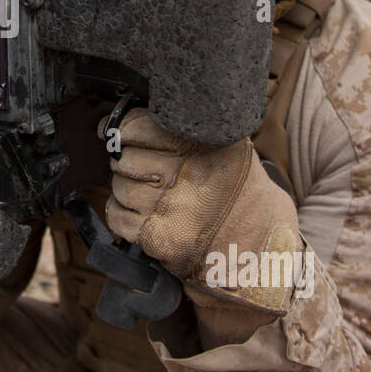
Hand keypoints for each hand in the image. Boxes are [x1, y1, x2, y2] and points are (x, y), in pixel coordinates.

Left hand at [98, 108, 300, 315]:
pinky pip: (117, 217)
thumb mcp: (225, 148)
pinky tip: (141, 213)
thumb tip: (113, 127)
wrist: (257, 244)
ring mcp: (173, 209)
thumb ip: (181, 132)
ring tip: (148, 193)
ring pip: (119, 187)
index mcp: (204, 146)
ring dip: (125, 189)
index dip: (123, 130)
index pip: (139, 128)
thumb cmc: (234, 191)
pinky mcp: (160, 239)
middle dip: (126, 162)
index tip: (119, 134)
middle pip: (125, 159)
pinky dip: (121, 214)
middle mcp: (189, 175)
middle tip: (142, 169)